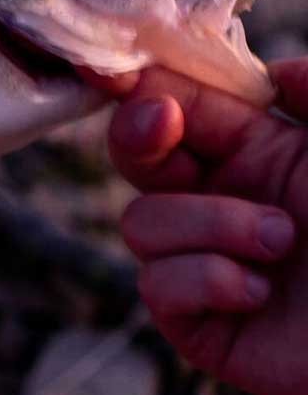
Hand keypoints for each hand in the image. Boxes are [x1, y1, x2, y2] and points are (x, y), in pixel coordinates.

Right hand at [97, 62, 307, 394]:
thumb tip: (272, 71)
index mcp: (260, 152)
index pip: (180, 105)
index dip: (142, 84)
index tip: (113, 71)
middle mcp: (222, 201)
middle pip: (133, 155)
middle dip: (137, 134)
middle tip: (164, 123)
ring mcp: (205, 261)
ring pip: (141, 221)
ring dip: (208, 222)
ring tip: (280, 241)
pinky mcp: (200, 323)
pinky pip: (157, 286)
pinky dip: (205, 279)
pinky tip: (259, 292)